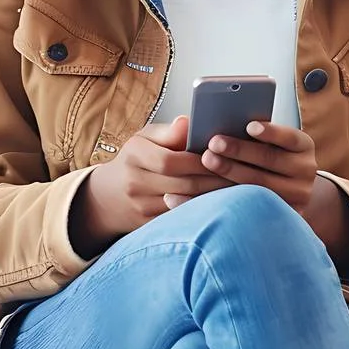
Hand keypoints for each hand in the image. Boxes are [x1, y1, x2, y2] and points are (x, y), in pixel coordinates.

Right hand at [69, 116, 227, 254]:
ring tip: (237, 189)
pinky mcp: (148, 226)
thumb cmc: (134, 161)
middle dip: (214, 180)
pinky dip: (202, 212)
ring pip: (185, 204)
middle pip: (183, 184)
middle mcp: (135, 182)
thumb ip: (168, 132)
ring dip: (213, 198)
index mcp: (134, 155)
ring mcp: (141, 207)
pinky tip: (219, 205)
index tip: (223, 157)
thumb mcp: (145, 139)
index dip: (200, 160)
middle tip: (241, 174)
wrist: (107, 197)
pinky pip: (181, 219)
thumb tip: (188, 122)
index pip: (172, 160)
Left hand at [200, 121, 318, 211]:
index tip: (249, 126)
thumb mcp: (269, 141)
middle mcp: (304, 170)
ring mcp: (297, 195)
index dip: (270, 132)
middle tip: (214, 143)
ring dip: (231, 171)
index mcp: (302, 145)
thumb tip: (225, 118)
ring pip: (261, 184)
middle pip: (270, 160)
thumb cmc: (267, 155)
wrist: (287, 188)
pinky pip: (256, 205)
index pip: (289, 137)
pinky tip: (216, 186)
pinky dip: (232, 194)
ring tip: (208, 160)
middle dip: (239, 150)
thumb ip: (251, 131)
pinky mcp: (285, 214)